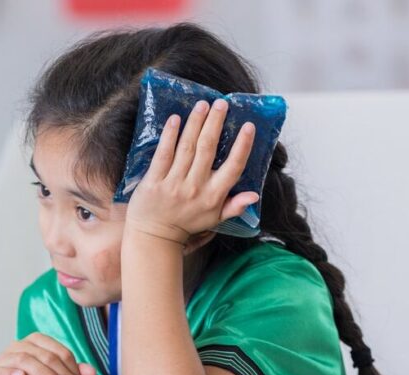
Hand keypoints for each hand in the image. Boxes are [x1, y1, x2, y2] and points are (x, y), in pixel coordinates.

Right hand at [0, 333, 96, 374]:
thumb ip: (74, 374)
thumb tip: (92, 373)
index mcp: (37, 342)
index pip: (59, 351)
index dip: (74, 369)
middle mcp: (19, 346)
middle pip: (45, 355)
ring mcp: (3, 358)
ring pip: (24, 359)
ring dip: (43, 373)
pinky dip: (8, 373)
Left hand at [126, 98, 257, 244]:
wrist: (154, 236)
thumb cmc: (187, 223)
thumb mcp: (214, 219)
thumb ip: (234, 206)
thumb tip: (255, 195)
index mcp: (214, 196)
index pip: (233, 167)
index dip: (242, 146)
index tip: (248, 126)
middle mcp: (195, 188)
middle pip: (208, 149)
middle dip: (215, 124)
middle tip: (222, 103)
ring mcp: (173, 184)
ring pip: (187, 148)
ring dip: (195, 123)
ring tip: (203, 104)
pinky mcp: (154, 181)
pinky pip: (163, 155)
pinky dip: (169, 136)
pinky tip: (175, 119)